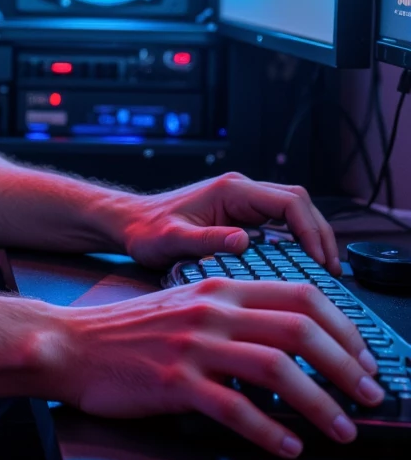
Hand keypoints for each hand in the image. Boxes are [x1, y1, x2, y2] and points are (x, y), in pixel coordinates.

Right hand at [56, 278, 383, 456]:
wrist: (72, 344)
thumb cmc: (129, 332)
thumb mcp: (187, 306)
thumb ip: (234, 314)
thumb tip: (291, 339)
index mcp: (220, 288)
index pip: (301, 295)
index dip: (343, 327)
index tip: (363, 357)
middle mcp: (212, 311)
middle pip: (299, 328)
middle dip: (346, 365)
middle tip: (369, 394)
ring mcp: (194, 346)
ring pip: (276, 369)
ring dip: (320, 403)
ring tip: (342, 428)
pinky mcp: (175, 383)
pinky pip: (235, 409)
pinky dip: (270, 431)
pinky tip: (288, 446)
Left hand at [115, 170, 341, 273]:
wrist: (129, 224)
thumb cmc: (146, 231)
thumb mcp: (172, 240)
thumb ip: (206, 240)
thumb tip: (243, 242)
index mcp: (231, 190)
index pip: (289, 201)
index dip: (311, 230)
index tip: (320, 260)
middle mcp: (241, 190)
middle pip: (298, 202)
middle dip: (319, 233)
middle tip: (329, 269)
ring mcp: (242, 201)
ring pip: (293, 210)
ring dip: (311, 235)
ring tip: (322, 269)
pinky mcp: (239, 214)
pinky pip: (279, 221)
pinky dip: (296, 239)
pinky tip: (300, 264)